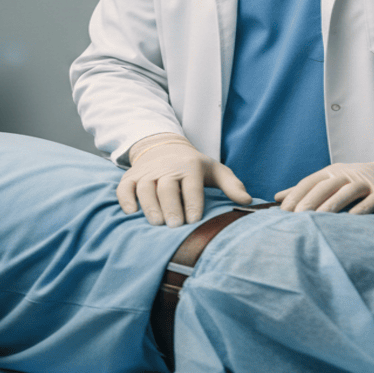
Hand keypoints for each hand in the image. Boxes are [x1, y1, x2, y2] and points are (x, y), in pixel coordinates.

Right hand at [118, 133, 251, 226]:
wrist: (164, 147)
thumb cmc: (193, 166)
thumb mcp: (215, 171)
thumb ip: (232, 185)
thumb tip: (248, 201)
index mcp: (189, 166)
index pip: (191, 185)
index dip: (192, 202)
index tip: (194, 221)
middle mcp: (167, 168)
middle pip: (166, 187)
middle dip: (170, 206)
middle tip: (174, 225)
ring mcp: (147, 172)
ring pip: (145, 188)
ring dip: (149, 205)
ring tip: (156, 223)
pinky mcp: (131, 177)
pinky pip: (125, 187)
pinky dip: (126, 199)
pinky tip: (131, 212)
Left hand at [274, 157, 373, 214]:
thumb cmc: (361, 181)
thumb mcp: (334, 180)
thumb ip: (307, 190)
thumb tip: (277, 198)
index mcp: (332, 172)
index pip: (309, 182)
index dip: (296, 196)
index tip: (282, 212)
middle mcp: (347, 174)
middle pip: (325, 186)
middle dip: (309, 202)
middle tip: (296, 219)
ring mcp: (366, 181)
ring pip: (346, 191)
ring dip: (331, 205)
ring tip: (318, 220)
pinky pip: (371, 200)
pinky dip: (361, 209)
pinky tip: (352, 220)